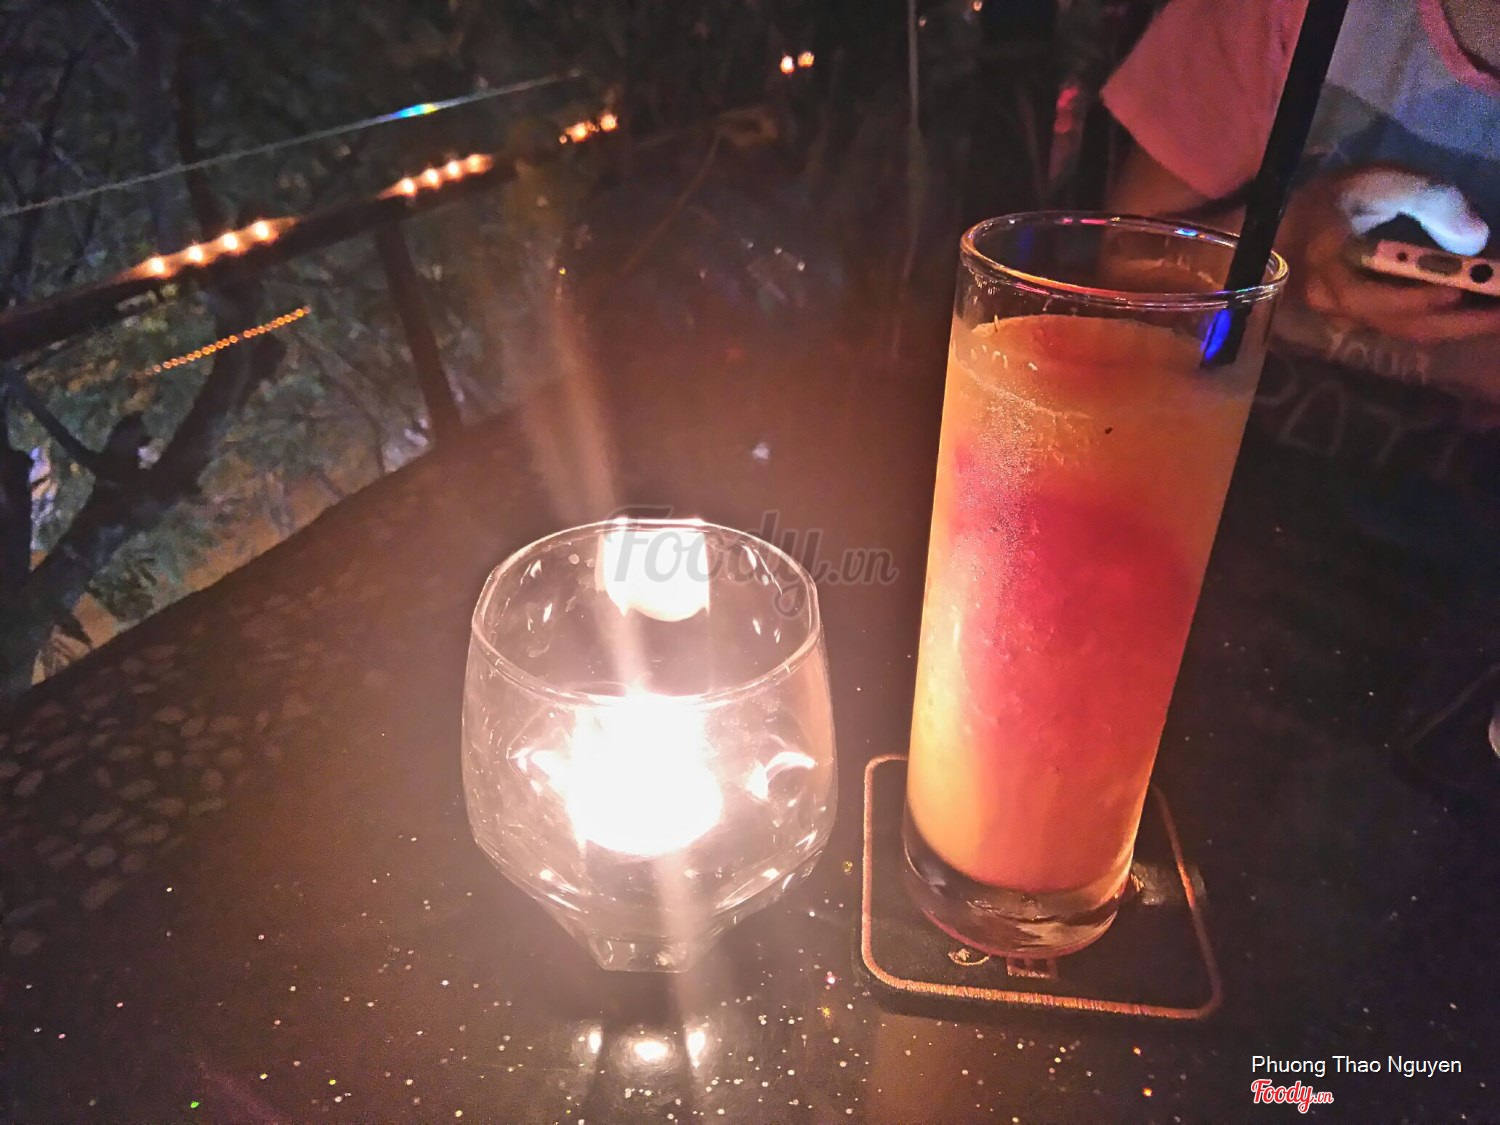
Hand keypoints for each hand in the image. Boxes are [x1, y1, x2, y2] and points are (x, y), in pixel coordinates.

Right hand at [1278, 166, 1499, 343]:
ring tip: (1495, 313)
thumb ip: (1428, 199)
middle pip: (1396, 324)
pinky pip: (1401, 326)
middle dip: (1456, 323)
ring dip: (1452, 327)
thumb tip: (1476, 237)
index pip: (1366, 296)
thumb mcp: (1380, 181)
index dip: (1412, 299)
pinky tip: (1469, 310)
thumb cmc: (1335, 198)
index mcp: (1327, 265)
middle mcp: (1331, 301)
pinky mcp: (1358, 319)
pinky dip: (1438, 321)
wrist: (1288, 223)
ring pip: (1401, 330)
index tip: (1459, 291)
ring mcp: (1342, 316)